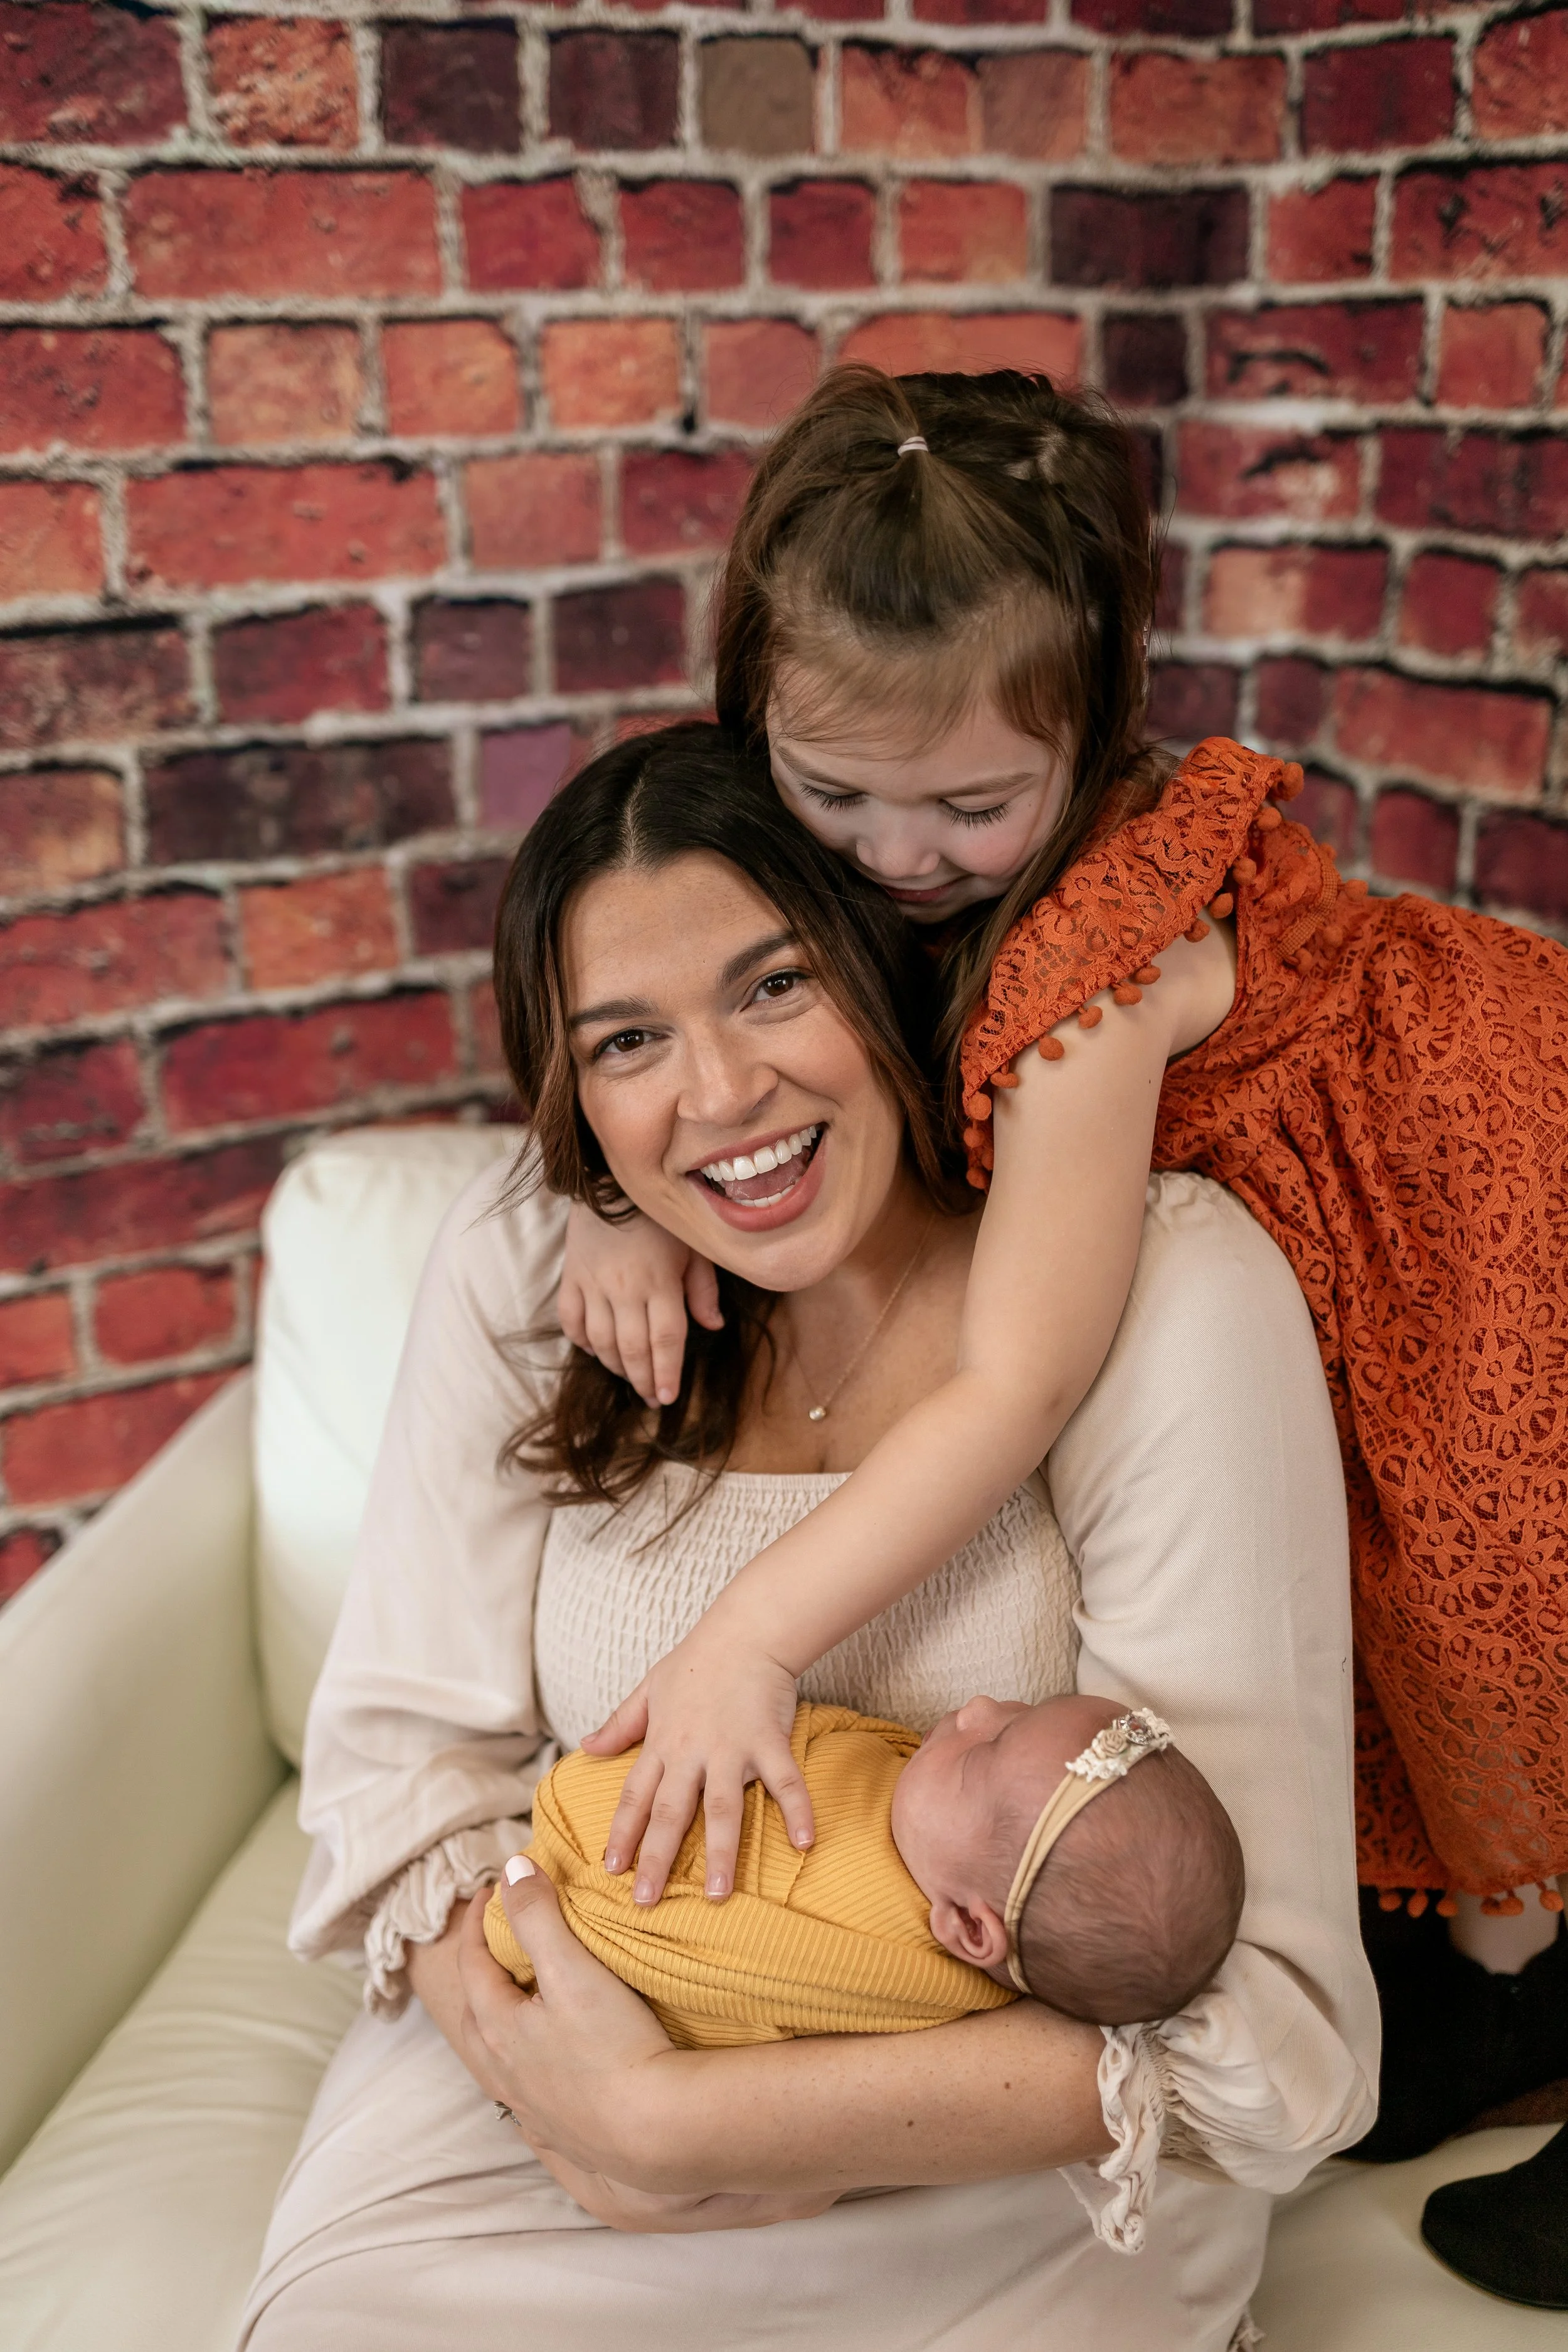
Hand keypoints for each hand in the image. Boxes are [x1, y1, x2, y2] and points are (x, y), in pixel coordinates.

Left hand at [466, 1866, 834, 2232]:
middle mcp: (505, 2074)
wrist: (654, 2129)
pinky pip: (526, 2105)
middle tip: (491, 1948)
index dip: (478, 1924)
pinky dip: (523, 2080)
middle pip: (474, 2019)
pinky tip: (541, 2083)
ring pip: (495, 2066)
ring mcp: (532, 2110)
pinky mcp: (562, 2136)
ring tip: (511, 2012)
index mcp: (500, 2029)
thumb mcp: (571, 1968)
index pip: (473, 1966)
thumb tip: (510, 1870)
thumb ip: (537, 1917)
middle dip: (476, 1978)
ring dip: (495, 2031)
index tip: (489, 1893)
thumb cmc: (612, 2045)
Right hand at [558, 1198, 721, 1408]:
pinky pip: (570, 1320)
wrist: (610, 1179)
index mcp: (660, 1281)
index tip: (669, 1397)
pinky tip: (595, 1349)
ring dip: (615, 1365)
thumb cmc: (661, 1216)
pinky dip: (581, 1341)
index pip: (665, 1340)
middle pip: (633, 1348)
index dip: (668, 1373)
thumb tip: (713, 1326)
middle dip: (644, 1380)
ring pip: (601, 1341)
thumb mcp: (694, 1246)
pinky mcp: (570, 1276)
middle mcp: (624, 1288)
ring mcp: (593, 1283)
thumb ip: (703, 1288)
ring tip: (630, 1376)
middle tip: (653, 1398)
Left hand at [580, 1628, 811, 1903]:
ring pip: (721, 1808)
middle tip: (645, 1902)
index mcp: (662, 1743)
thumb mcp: (649, 1689)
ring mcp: (731, 1748)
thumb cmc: (697, 1661)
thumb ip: (620, 1723)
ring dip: (719, 1852)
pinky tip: (805, 1843)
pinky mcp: (768, 1740)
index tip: (610, 1870)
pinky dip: (797, 1810)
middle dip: (656, 1859)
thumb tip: (585, 1747)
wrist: (746, 1631)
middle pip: (670, 1812)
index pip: (635, 1796)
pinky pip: (785, 1781)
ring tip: (716, 1894)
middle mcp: (692, 1752)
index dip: (622, 1834)